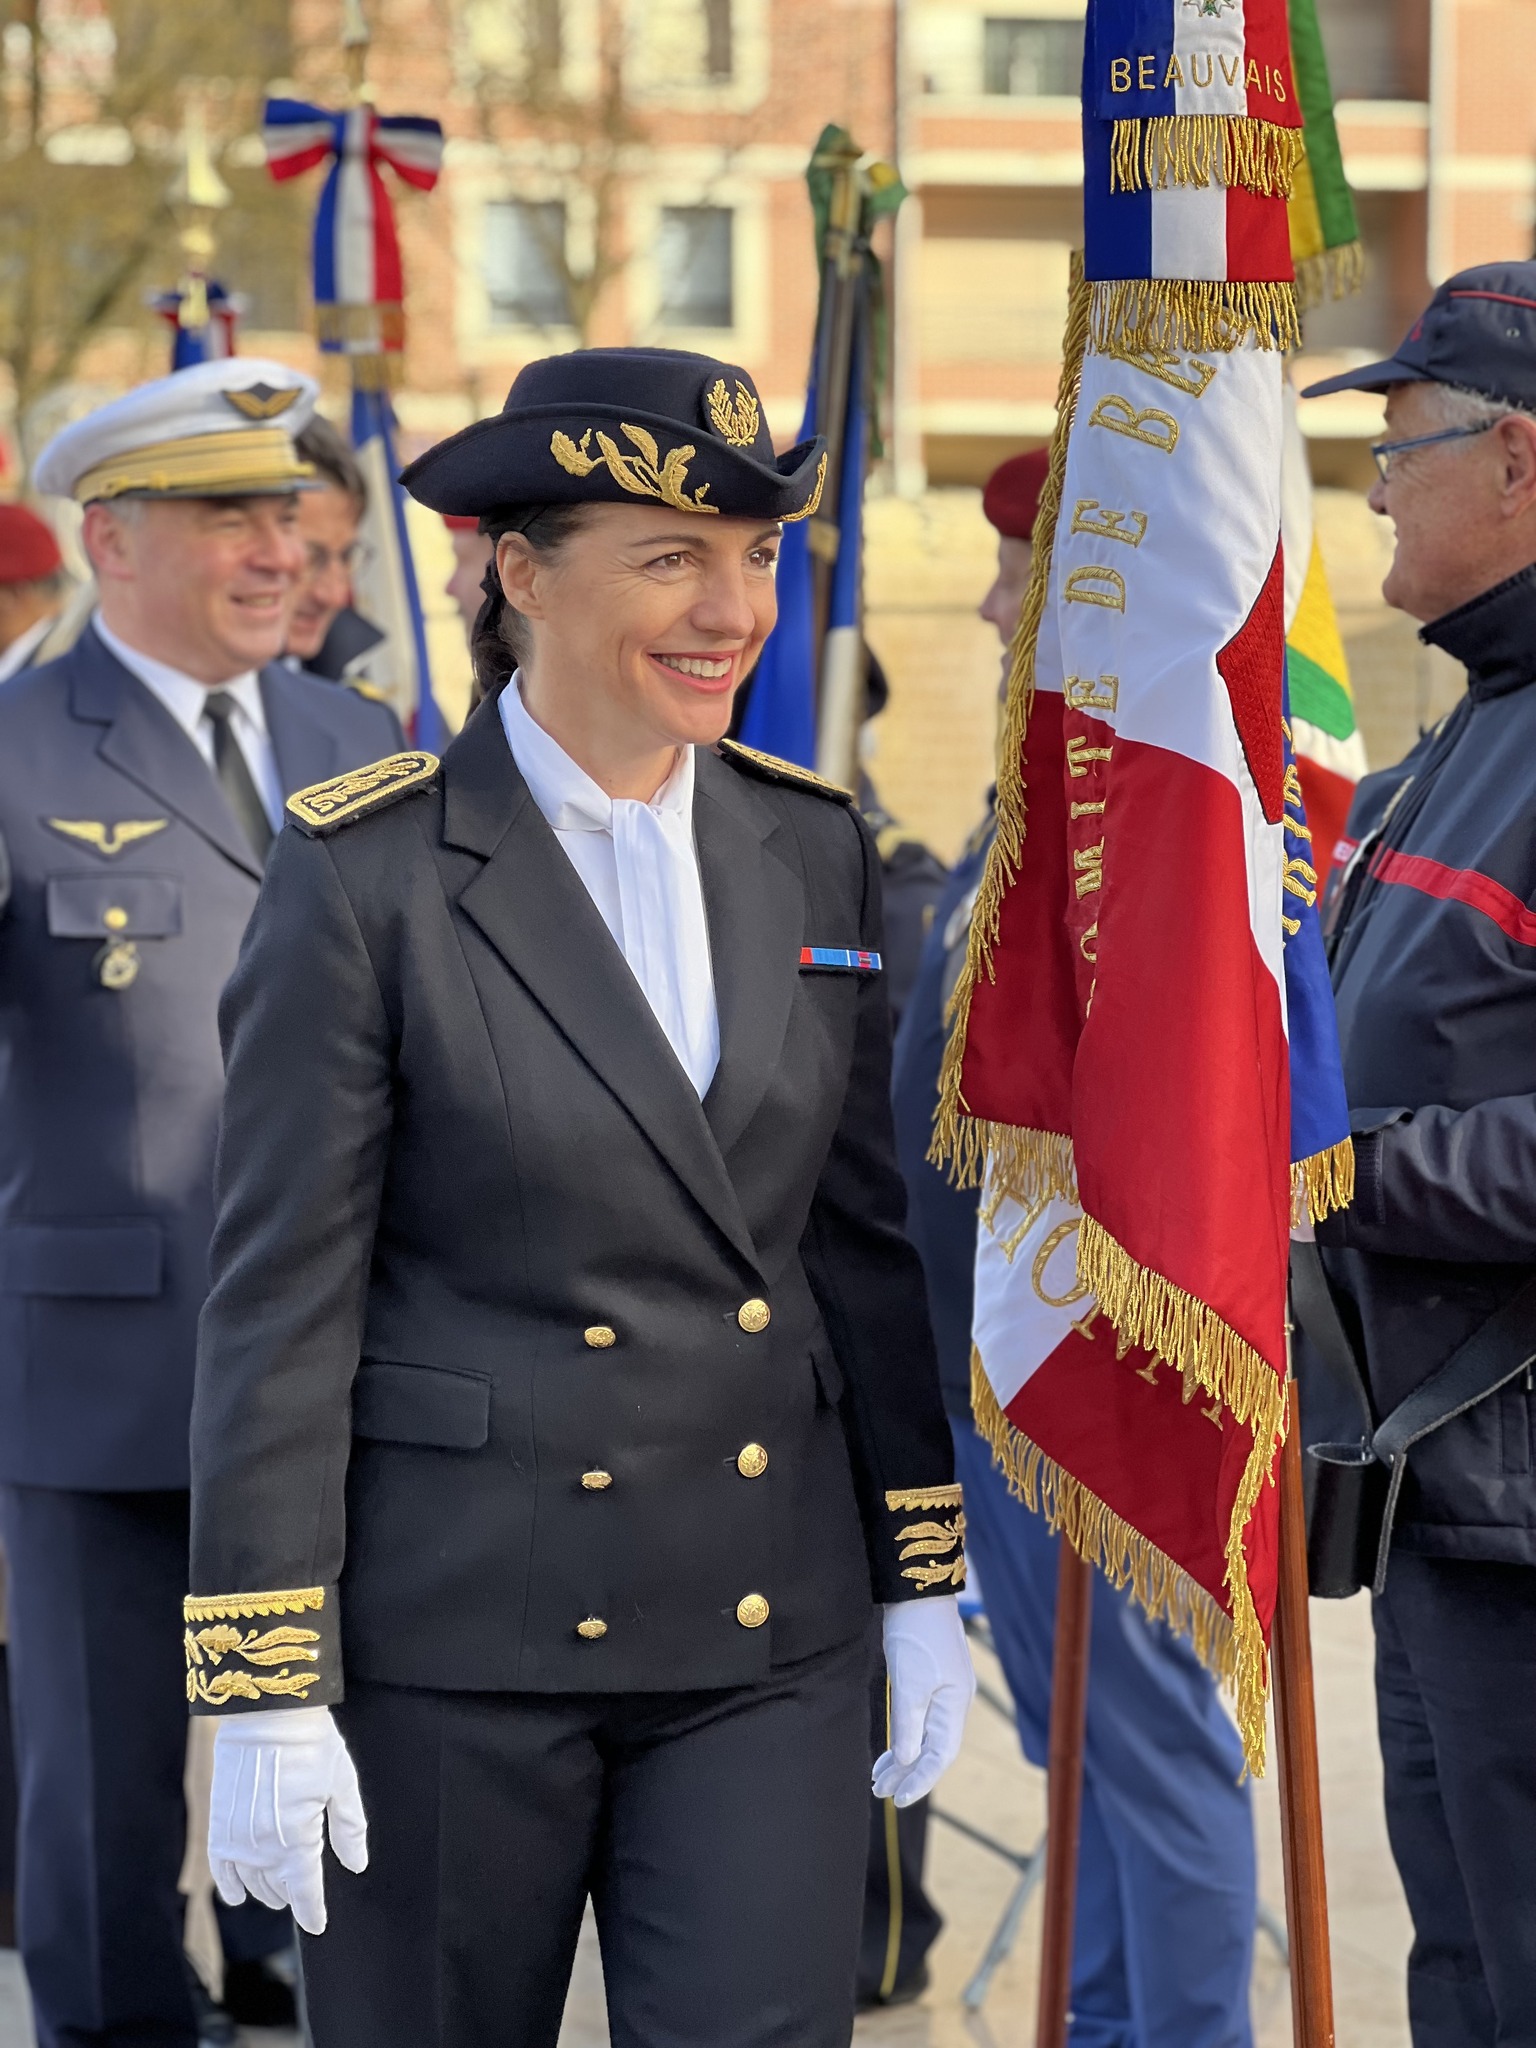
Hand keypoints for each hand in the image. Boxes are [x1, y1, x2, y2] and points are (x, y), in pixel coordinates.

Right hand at [208, 1705, 367, 1935]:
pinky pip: (221, 1869)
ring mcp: (238, 1840)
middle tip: (302, 1891)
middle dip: (292, 1894)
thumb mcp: (342, 1784)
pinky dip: (230, 1886)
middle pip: (279, 1888)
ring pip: (252, 1883)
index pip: (305, 1893)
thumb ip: (349, 1829)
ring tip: (278, 1889)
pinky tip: (238, 1895)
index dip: (312, 1912)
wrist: (266, 1715)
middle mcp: (265, 1848)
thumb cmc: (311, 1745)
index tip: (318, 1924)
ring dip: (267, 1890)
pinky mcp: (219, 1826)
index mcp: (299, 1841)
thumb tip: (356, 1865)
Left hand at [873, 1594, 974, 1806]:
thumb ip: (909, 1725)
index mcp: (954, 1705)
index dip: (920, 1780)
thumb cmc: (916, 1634)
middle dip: (908, 1774)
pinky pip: (919, 1720)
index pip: (940, 1755)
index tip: (897, 1799)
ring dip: (903, 1759)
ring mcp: (942, 1690)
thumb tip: (908, 1762)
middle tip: (880, 1792)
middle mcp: (953, 1702)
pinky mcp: (929, 1680)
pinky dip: (904, 1738)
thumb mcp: (910, 1682)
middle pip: (933, 1749)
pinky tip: (889, 1749)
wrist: (916, 1591)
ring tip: (879, 1778)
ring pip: (924, 1736)